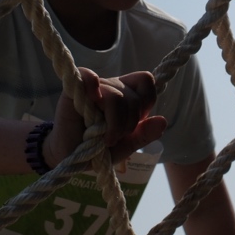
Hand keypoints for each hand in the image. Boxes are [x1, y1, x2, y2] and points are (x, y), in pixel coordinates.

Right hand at [44, 67, 166, 167]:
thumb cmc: (98, 149)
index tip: (136, 124)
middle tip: (113, 139)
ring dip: (115, 124)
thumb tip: (163, 121)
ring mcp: (93, 88)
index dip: (146, 103)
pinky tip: (93, 99)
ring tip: (104, 139)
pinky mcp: (74, 91)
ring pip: (116, 96)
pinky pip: (87, 76)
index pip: (146, 82)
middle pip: (133, 97)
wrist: (70, 158)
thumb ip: (144, 134)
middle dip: (128, 124)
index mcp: (126, 94)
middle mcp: (111, 87)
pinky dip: (92, 84)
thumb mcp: (126, 145)